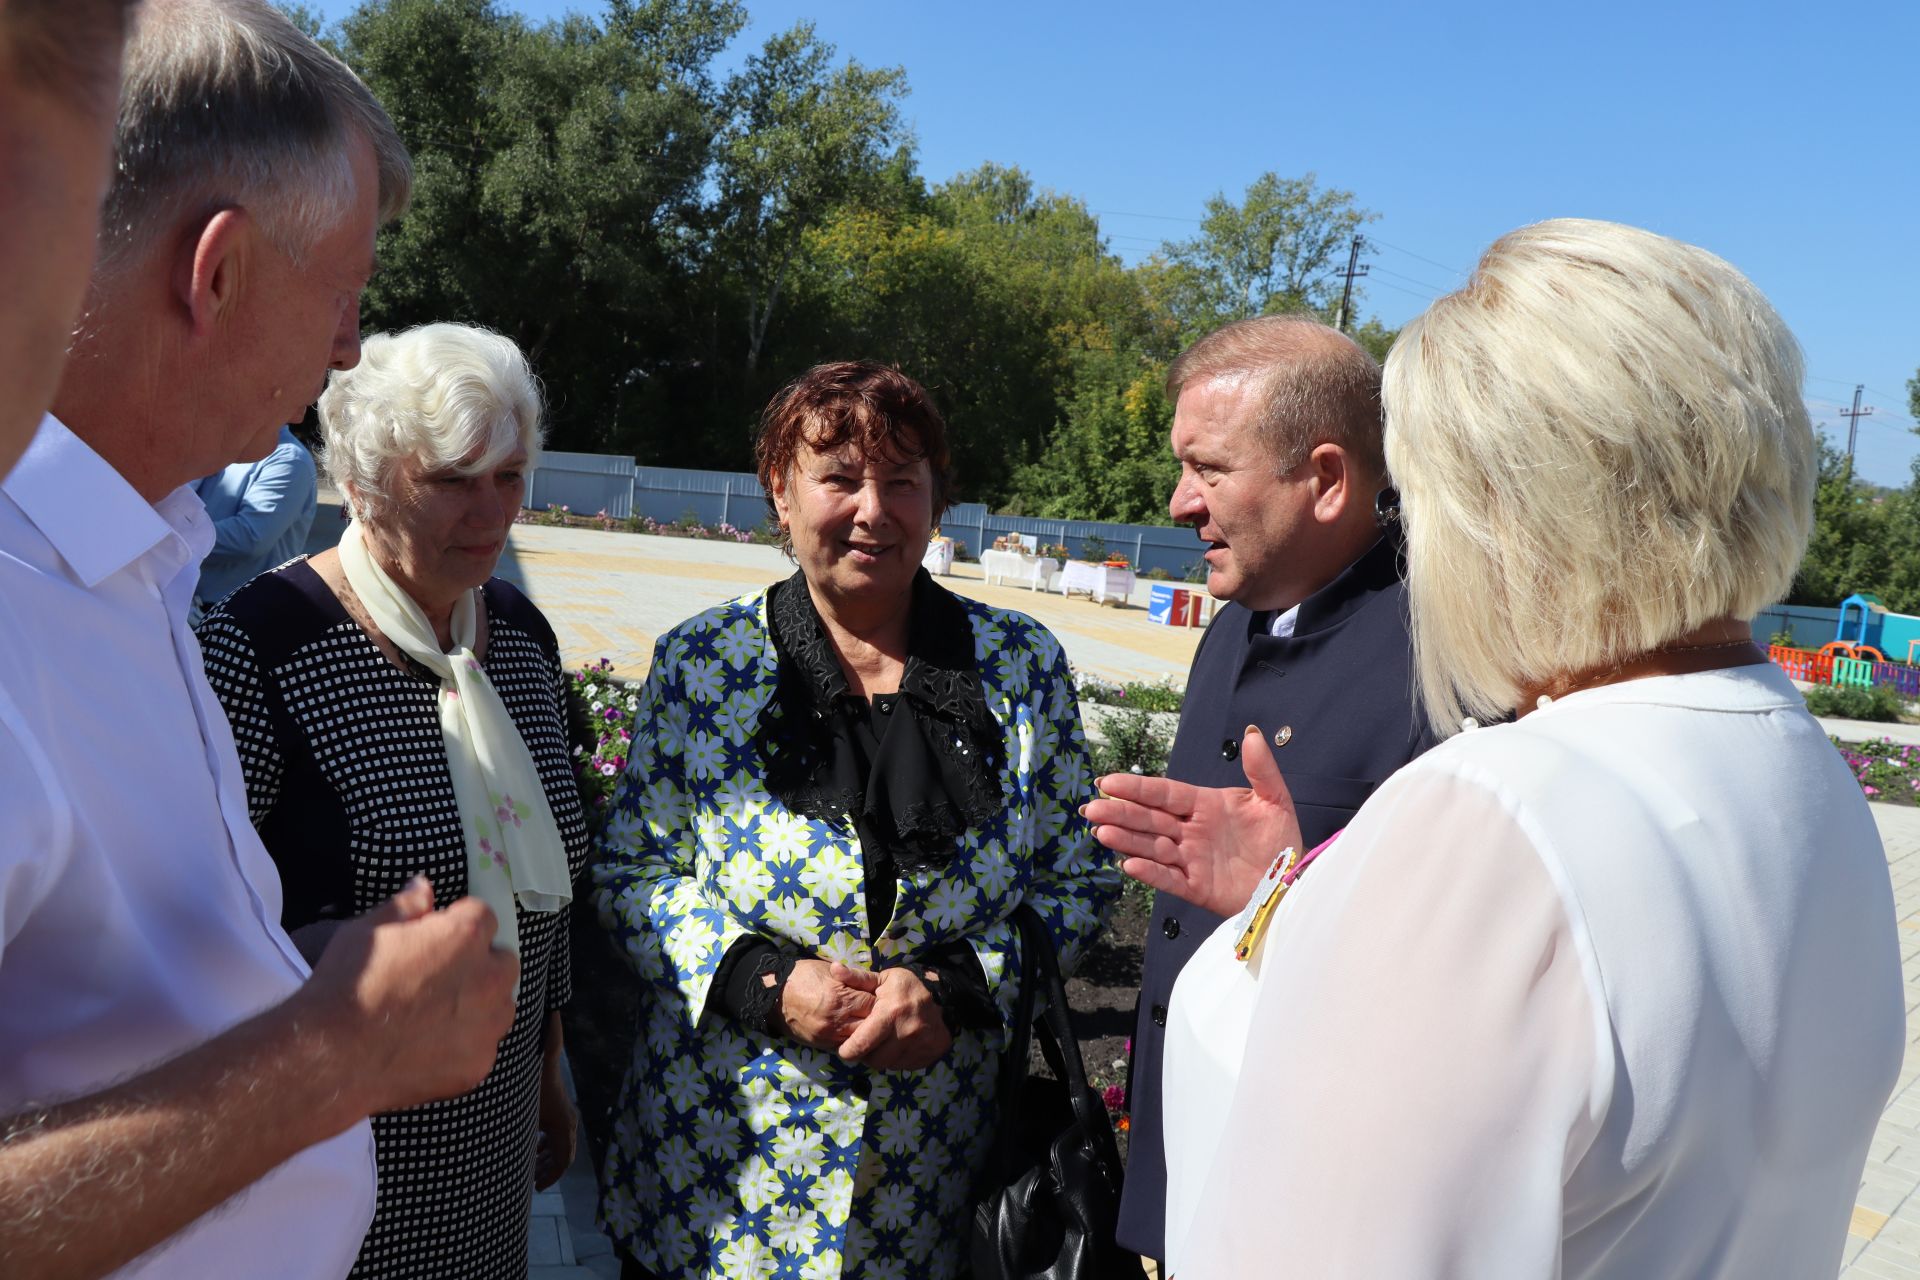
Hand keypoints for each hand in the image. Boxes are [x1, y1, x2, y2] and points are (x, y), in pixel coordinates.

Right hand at [298, 877, 519, 1116]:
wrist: (331, 1056)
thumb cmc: (346, 985)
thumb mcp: (367, 931)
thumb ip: (405, 906)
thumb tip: (425, 886)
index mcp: (466, 936)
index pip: (483, 916)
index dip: (457, 924)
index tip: (435, 938)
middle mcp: (489, 978)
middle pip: (502, 961)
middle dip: (479, 964)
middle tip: (438, 978)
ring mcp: (487, 1026)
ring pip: (500, 1006)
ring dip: (480, 1005)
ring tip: (436, 1015)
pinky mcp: (479, 1065)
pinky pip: (482, 1046)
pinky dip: (464, 1045)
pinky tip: (430, 1048)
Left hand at [533, 1059, 577, 1189]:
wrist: (541, 1061)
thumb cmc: (531, 1090)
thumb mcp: (525, 1119)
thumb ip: (523, 1141)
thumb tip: (510, 1163)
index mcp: (563, 1128)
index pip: (563, 1161)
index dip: (551, 1177)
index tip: (537, 1188)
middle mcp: (570, 1123)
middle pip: (564, 1155)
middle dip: (549, 1171)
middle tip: (533, 1184)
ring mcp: (567, 1116)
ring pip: (562, 1146)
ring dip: (549, 1160)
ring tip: (533, 1172)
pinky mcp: (561, 1111)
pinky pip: (559, 1135)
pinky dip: (549, 1147)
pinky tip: (535, 1152)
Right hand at [779, 958, 876, 1050]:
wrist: (774, 994)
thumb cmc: (802, 976)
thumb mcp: (829, 970)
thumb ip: (851, 978)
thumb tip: (871, 983)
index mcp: (840, 996)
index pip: (872, 1003)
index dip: (878, 999)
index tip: (880, 996)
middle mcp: (836, 1018)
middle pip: (869, 1024)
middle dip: (875, 1018)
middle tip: (879, 1012)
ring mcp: (828, 1034)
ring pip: (859, 1038)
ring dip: (865, 1032)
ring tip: (870, 1024)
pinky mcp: (821, 1044)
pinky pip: (845, 1046)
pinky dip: (852, 1040)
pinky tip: (855, 1033)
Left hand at [833, 965, 952, 1070]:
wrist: (943, 997)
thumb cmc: (907, 988)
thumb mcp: (883, 979)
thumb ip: (857, 978)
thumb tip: (834, 968)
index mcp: (890, 1013)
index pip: (860, 1045)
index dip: (848, 1050)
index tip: (845, 1047)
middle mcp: (907, 1032)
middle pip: (873, 1060)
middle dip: (864, 1055)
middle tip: (864, 1044)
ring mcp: (920, 1046)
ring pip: (888, 1066)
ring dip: (880, 1058)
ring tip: (880, 1044)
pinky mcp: (928, 1056)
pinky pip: (903, 1067)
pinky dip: (896, 1060)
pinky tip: (895, 1047)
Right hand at [1084, 724, 1301, 916]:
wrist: (1293, 880)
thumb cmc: (1280, 840)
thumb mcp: (1275, 799)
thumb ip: (1261, 769)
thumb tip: (1252, 734)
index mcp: (1204, 806)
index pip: (1164, 794)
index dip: (1137, 788)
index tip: (1109, 782)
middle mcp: (1191, 831)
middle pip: (1149, 819)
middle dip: (1120, 813)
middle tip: (1091, 809)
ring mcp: (1191, 860)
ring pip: (1152, 847)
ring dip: (1127, 841)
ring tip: (1102, 833)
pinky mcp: (1197, 887)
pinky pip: (1169, 879)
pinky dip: (1150, 872)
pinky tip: (1130, 864)